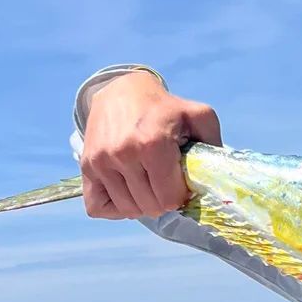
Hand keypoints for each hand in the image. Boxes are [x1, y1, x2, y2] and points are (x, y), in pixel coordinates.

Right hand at [80, 71, 222, 219]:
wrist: (121, 92)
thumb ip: (214, 143)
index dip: (181, 195)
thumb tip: (215, 177)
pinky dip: (114, 208)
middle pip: (150, 207)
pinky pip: (97, 208)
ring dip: (142, 205)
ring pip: (127, 210)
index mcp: (153, 143)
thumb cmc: (164, 108)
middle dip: (164, 201)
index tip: (182, 183)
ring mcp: (100, 162)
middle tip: (167, 184)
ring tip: (149, 186)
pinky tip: (127, 192)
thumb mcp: (198, 115)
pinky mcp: (86, 167)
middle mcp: (123, 154)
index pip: (170, 198)